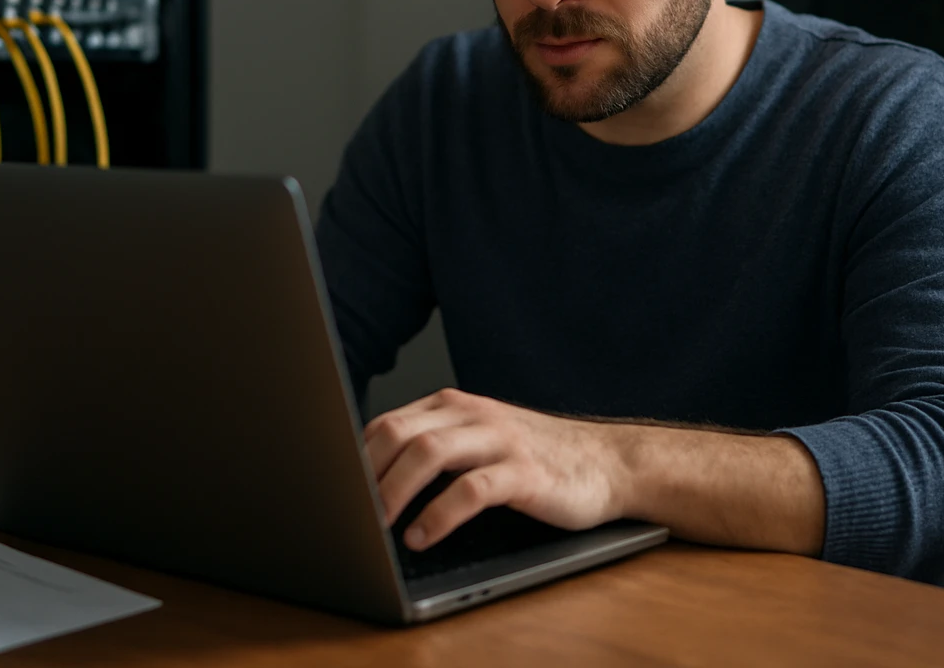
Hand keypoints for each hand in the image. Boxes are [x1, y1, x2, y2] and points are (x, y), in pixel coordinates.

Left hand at [363, 388, 626, 549]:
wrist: (609, 462)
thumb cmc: (538, 458)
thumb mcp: (480, 442)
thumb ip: (435, 448)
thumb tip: (372, 482)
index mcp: (455, 406)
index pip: (387, 422)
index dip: (354, 457)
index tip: (333, 490)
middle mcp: (474, 415)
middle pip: (399, 432)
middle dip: (366, 472)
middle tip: (347, 510)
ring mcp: (501, 441)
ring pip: (429, 452)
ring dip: (394, 491)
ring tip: (375, 524)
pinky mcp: (525, 473)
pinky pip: (471, 490)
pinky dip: (439, 514)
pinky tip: (423, 537)